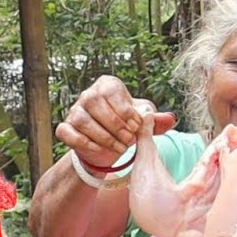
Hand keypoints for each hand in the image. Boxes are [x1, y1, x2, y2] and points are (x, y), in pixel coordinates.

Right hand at [55, 75, 176, 167]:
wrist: (108, 145)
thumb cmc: (127, 125)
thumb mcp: (142, 121)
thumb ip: (155, 120)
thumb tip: (171, 118)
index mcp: (108, 85)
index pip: (113, 92)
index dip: (125, 110)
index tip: (136, 126)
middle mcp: (87, 95)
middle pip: (94, 103)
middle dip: (115, 125)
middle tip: (129, 139)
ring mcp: (74, 111)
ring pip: (83, 120)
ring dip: (104, 137)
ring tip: (120, 148)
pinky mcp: (65, 128)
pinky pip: (69, 134)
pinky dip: (86, 144)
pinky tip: (102, 151)